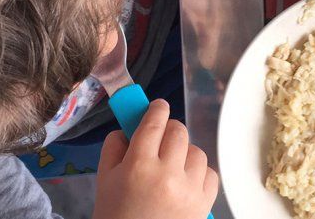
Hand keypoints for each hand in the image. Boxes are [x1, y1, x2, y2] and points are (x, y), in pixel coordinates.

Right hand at [92, 100, 218, 218]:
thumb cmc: (115, 215)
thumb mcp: (104, 180)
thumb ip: (114, 148)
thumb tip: (128, 126)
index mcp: (138, 166)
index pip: (154, 123)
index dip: (157, 109)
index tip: (158, 107)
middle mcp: (167, 174)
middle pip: (179, 132)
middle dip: (169, 130)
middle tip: (161, 138)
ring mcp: (189, 190)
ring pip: (196, 151)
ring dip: (184, 153)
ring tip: (172, 165)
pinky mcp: (204, 204)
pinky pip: (210, 174)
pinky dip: (199, 173)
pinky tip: (185, 181)